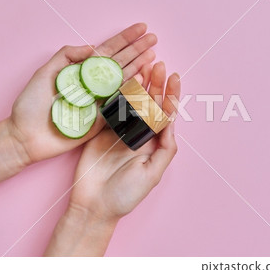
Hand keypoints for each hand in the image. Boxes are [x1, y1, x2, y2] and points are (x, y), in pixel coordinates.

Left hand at [8, 23, 156, 164]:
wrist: (26, 136)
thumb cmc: (31, 104)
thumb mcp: (45, 73)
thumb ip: (67, 56)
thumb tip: (93, 46)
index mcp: (80, 71)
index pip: (107, 51)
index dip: (125, 39)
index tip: (140, 28)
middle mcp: (93, 84)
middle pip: (120, 62)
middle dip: (138, 49)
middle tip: (154, 38)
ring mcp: (100, 101)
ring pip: (125, 80)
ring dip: (140, 66)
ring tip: (154, 53)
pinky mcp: (103, 119)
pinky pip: (121, 103)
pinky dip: (134, 91)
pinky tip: (145, 78)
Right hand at [68, 62, 180, 221]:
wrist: (93, 205)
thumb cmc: (125, 195)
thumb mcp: (152, 174)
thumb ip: (166, 148)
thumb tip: (172, 121)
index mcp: (154, 144)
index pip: (166, 114)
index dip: (172, 95)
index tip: (175, 77)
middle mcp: (139, 135)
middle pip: (150, 104)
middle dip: (156, 84)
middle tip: (158, 64)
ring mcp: (120, 131)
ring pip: (132, 102)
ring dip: (139, 84)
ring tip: (144, 65)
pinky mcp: (102, 131)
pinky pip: (112, 108)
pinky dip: (118, 93)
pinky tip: (122, 80)